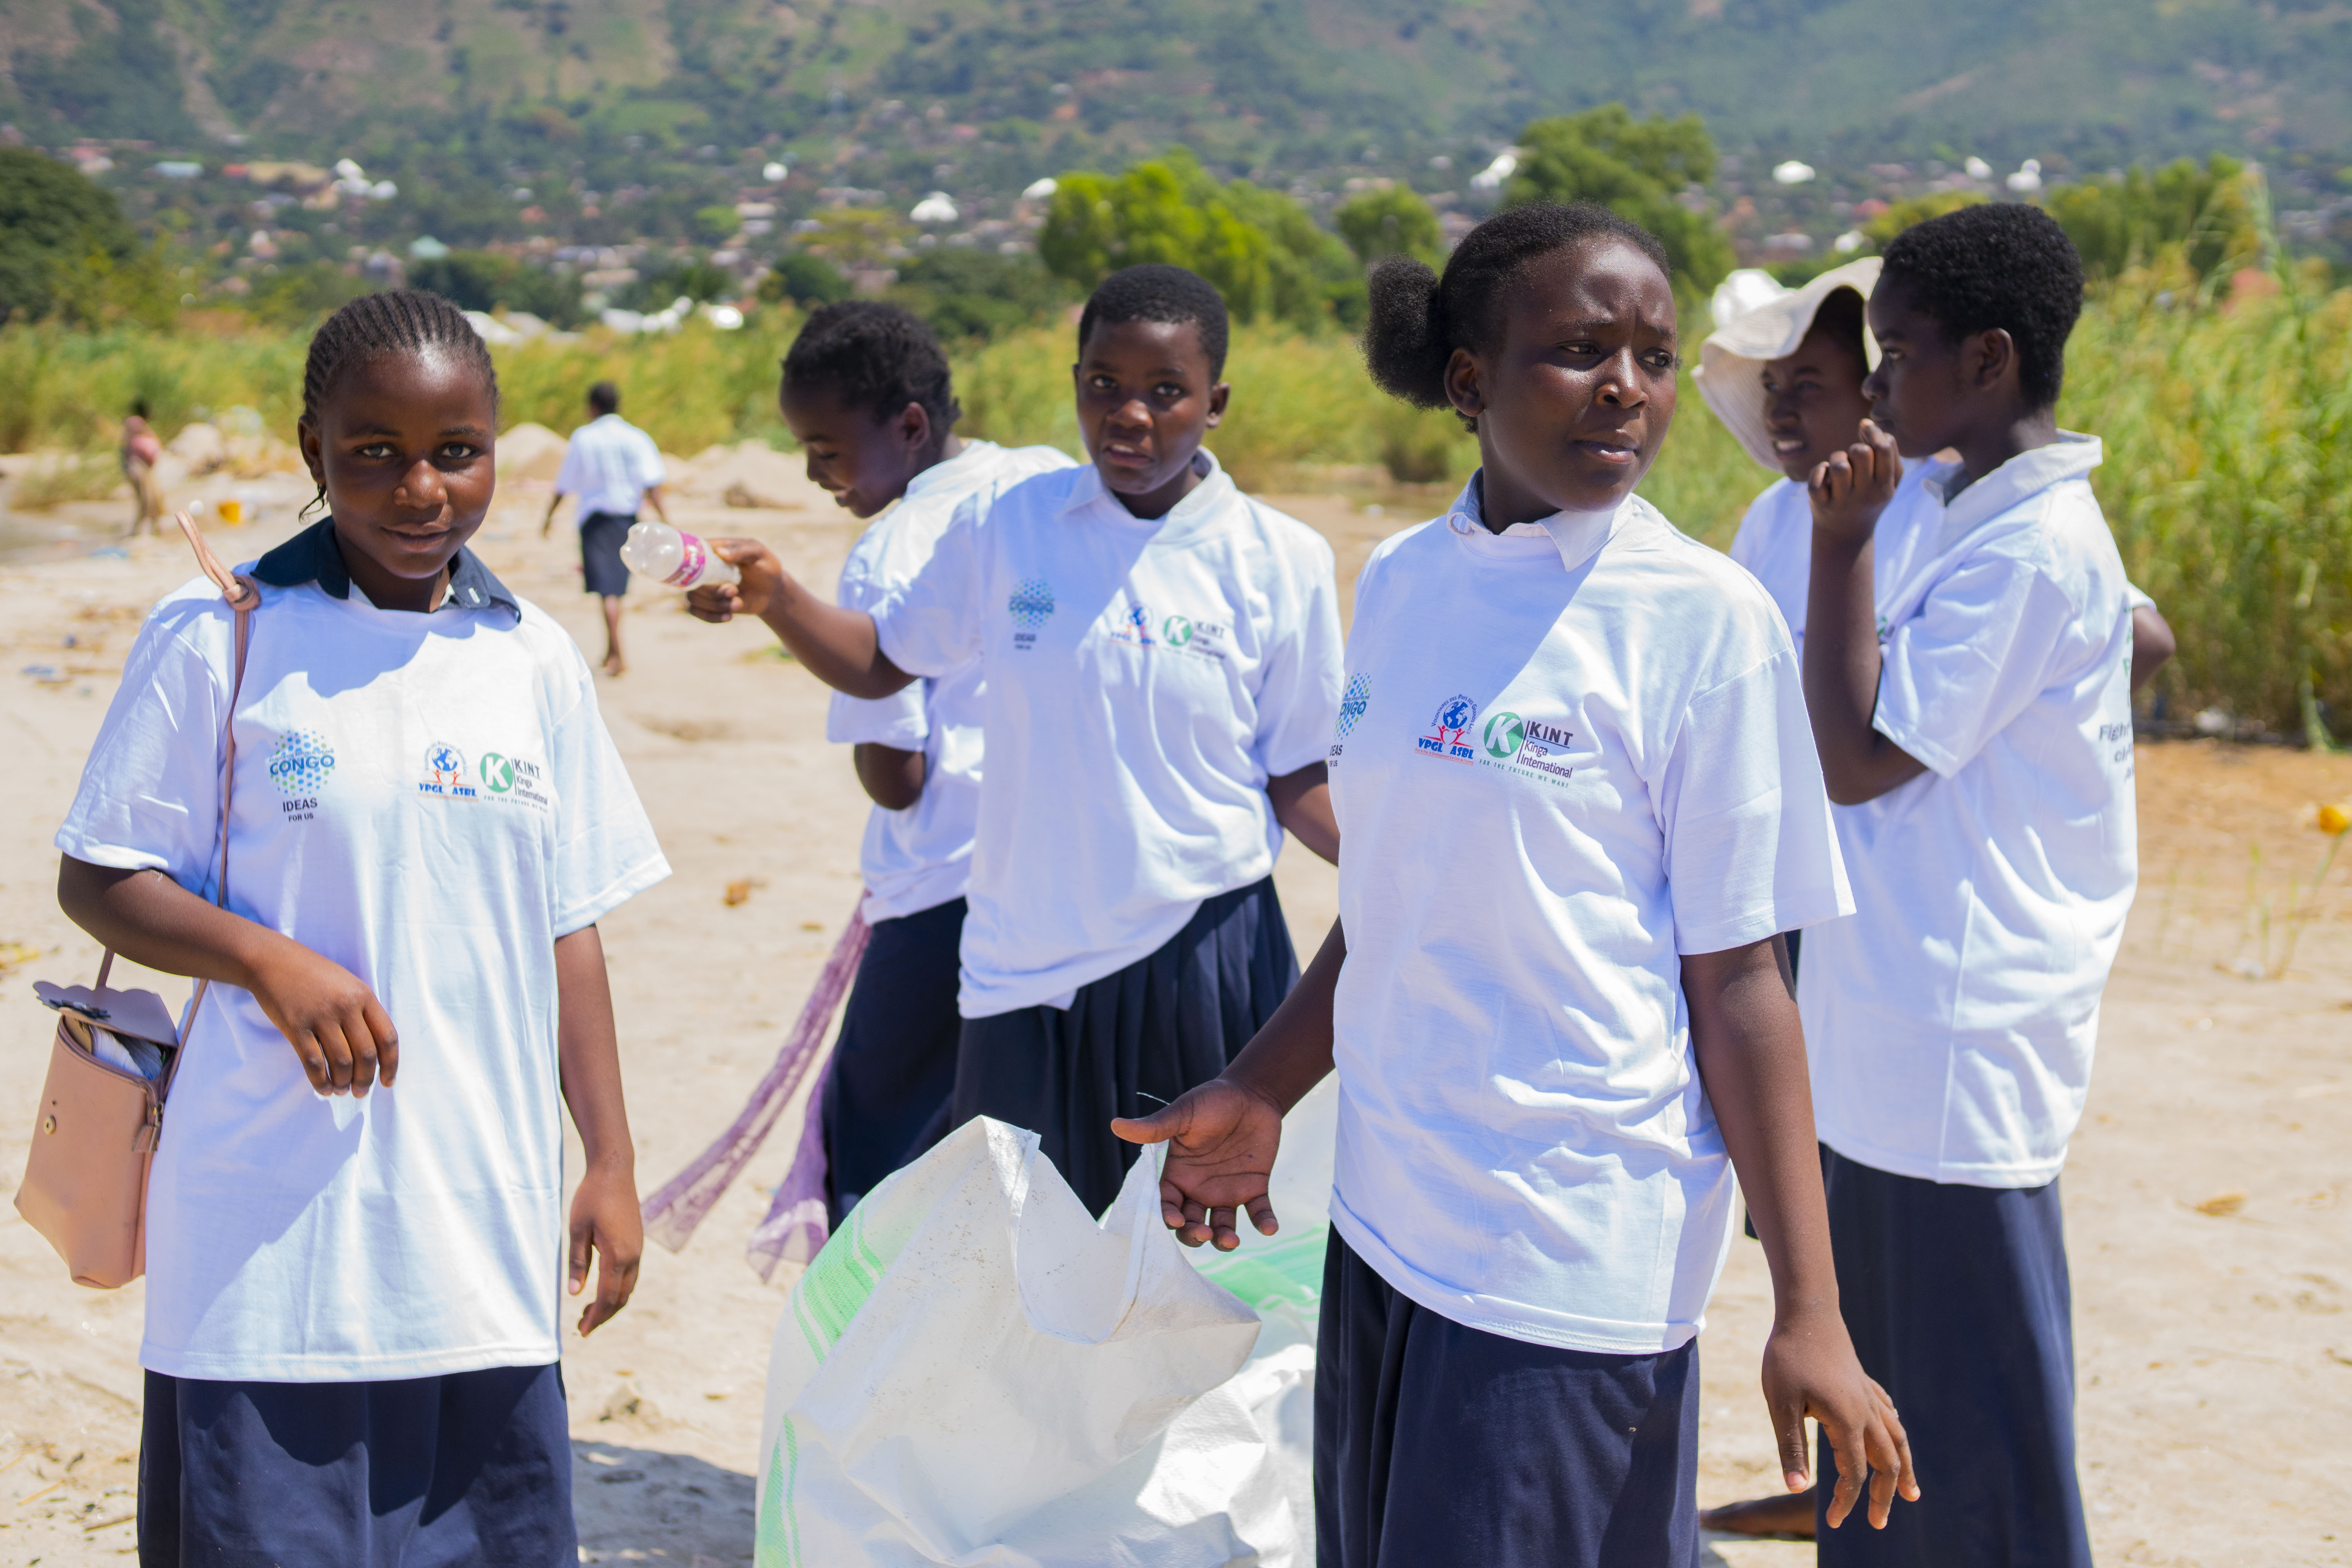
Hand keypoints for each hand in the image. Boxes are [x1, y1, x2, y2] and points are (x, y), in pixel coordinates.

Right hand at [244, 936, 398, 1095]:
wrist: (273, 961)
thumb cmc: (314, 975)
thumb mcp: (348, 985)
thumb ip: (364, 1012)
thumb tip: (376, 1051)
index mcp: (364, 996)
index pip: (387, 1037)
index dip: (391, 1064)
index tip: (387, 1082)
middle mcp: (346, 1006)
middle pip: (366, 1054)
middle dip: (365, 1079)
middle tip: (360, 1092)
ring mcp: (320, 1016)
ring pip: (342, 1061)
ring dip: (343, 1083)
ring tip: (341, 1090)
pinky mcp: (296, 1026)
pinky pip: (313, 1062)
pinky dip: (320, 1081)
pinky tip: (323, 1088)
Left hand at [568, 1163, 642, 1335]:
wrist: (614, 1171)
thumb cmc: (592, 1197)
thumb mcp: (577, 1230)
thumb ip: (577, 1263)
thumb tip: (575, 1293)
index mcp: (617, 1255)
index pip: (608, 1297)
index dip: (595, 1318)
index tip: (582, 1331)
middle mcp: (633, 1255)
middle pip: (621, 1297)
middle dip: (603, 1315)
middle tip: (582, 1325)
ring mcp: (638, 1249)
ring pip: (629, 1287)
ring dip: (611, 1303)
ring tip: (589, 1311)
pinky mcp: (637, 1242)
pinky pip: (631, 1275)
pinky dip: (618, 1289)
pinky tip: (602, 1288)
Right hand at [686, 538, 782, 622]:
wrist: (771, 591)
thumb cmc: (764, 567)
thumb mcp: (758, 554)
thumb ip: (742, 551)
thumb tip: (720, 552)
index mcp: (711, 550)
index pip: (689, 553)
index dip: (690, 564)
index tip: (706, 575)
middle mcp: (702, 568)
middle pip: (690, 581)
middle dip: (712, 592)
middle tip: (734, 591)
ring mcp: (703, 586)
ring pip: (692, 598)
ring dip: (715, 605)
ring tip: (737, 604)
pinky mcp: (707, 602)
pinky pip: (695, 611)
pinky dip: (711, 616)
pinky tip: (729, 616)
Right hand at [1111, 1078, 1284, 1249]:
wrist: (1251, 1093)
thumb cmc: (1212, 1101)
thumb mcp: (1183, 1113)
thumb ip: (1155, 1127)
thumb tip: (1115, 1125)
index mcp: (1178, 1175)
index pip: (1166, 1204)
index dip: (1167, 1216)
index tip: (1174, 1219)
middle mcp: (1199, 1189)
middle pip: (1190, 1224)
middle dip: (1193, 1234)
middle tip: (1203, 1232)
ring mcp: (1227, 1192)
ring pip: (1221, 1226)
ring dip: (1224, 1239)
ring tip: (1231, 1240)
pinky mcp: (1254, 1189)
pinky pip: (1258, 1212)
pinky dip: (1264, 1223)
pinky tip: (1270, 1228)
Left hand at [1761, 1302, 1918, 1529]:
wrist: (1806, 1311)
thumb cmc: (1789, 1356)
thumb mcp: (1781, 1403)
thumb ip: (1791, 1446)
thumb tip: (1794, 1489)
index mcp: (1847, 1421)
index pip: (1855, 1473)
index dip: (1846, 1501)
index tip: (1834, 1522)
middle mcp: (1866, 1411)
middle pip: (1886, 1462)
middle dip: (1884, 1495)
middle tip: (1879, 1523)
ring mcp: (1867, 1395)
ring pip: (1896, 1438)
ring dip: (1902, 1467)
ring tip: (1911, 1493)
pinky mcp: (1862, 1381)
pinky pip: (1887, 1411)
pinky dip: (1894, 1429)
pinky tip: (1894, 1430)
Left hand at [1808, 419, 1902, 547]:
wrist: (1845, 535)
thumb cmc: (1869, 498)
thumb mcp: (1888, 481)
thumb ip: (1888, 452)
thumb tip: (1867, 424)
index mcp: (1885, 487)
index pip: (1883, 449)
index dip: (1873, 432)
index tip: (1864, 426)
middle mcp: (1865, 495)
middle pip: (1861, 452)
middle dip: (1855, 447)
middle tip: (1854, 459)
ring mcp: (1842, 501)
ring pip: (1839, 463)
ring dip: (1837, 458)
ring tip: (1839, 469)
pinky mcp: (1820, 504)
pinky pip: (1817, 475)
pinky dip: (1819, 471)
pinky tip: (1824, 477)